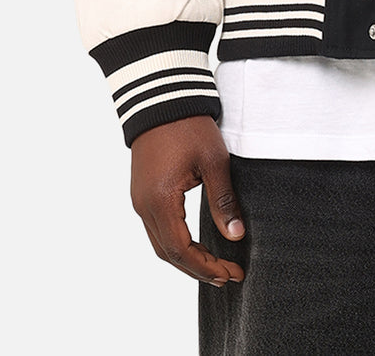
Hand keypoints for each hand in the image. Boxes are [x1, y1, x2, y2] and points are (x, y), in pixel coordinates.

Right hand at [130, 115, 245, 285]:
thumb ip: (223, 201)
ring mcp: (139, 200)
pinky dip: (175, 244)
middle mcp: (144, 206)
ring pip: (160, 244)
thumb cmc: (189, 126)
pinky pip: (156, 229)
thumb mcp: (214, 162)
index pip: (182, 250)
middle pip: (168, 254)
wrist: (162, 98)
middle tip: (227, 276)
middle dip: (198, 269)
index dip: (206, 267)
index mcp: (161, 201)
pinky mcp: (142, 192)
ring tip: (215, 266)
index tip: (231, 273)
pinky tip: (195, 245)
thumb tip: (235, 236)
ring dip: (186, 259)